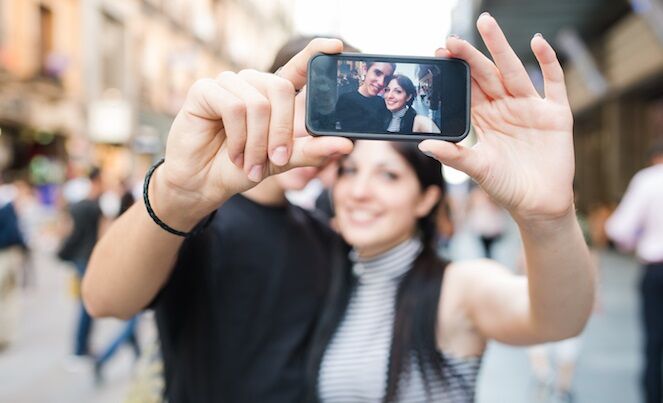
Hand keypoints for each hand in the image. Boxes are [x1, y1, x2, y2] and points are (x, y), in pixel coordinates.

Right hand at [151, 39, 353, 229]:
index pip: (298, 67)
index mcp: (274, 96)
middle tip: (275, 160)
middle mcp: (253, 84)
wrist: (205, 183)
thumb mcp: (282, 162)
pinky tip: (233, 154)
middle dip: (281, 132)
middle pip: (280, 90)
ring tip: (249, 163)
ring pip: (257, 103)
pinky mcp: (205, 89)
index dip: (315, 54)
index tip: (336, 46)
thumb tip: (346, 145)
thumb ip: (312, 151)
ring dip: (256, 142)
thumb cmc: (243, 169)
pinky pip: (233, 106)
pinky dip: (237, 137)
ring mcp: (228, 83)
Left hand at [420, 14, 574, 222]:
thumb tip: (424, 143)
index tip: (438, 53)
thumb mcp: (477, 169)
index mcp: (483, 118)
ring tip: (485, 23)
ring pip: (513, 71)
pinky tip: (537, 43)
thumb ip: (454, 156)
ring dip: (500, 47)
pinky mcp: (554, 113)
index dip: (454, 71)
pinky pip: (552, 82)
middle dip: (470, 56)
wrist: (538, 204)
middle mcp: (504, 107)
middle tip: (452, 39)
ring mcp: (530, 107)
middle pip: (486, 74)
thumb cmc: (506, 186)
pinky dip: (547, 62)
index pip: (466, 88)